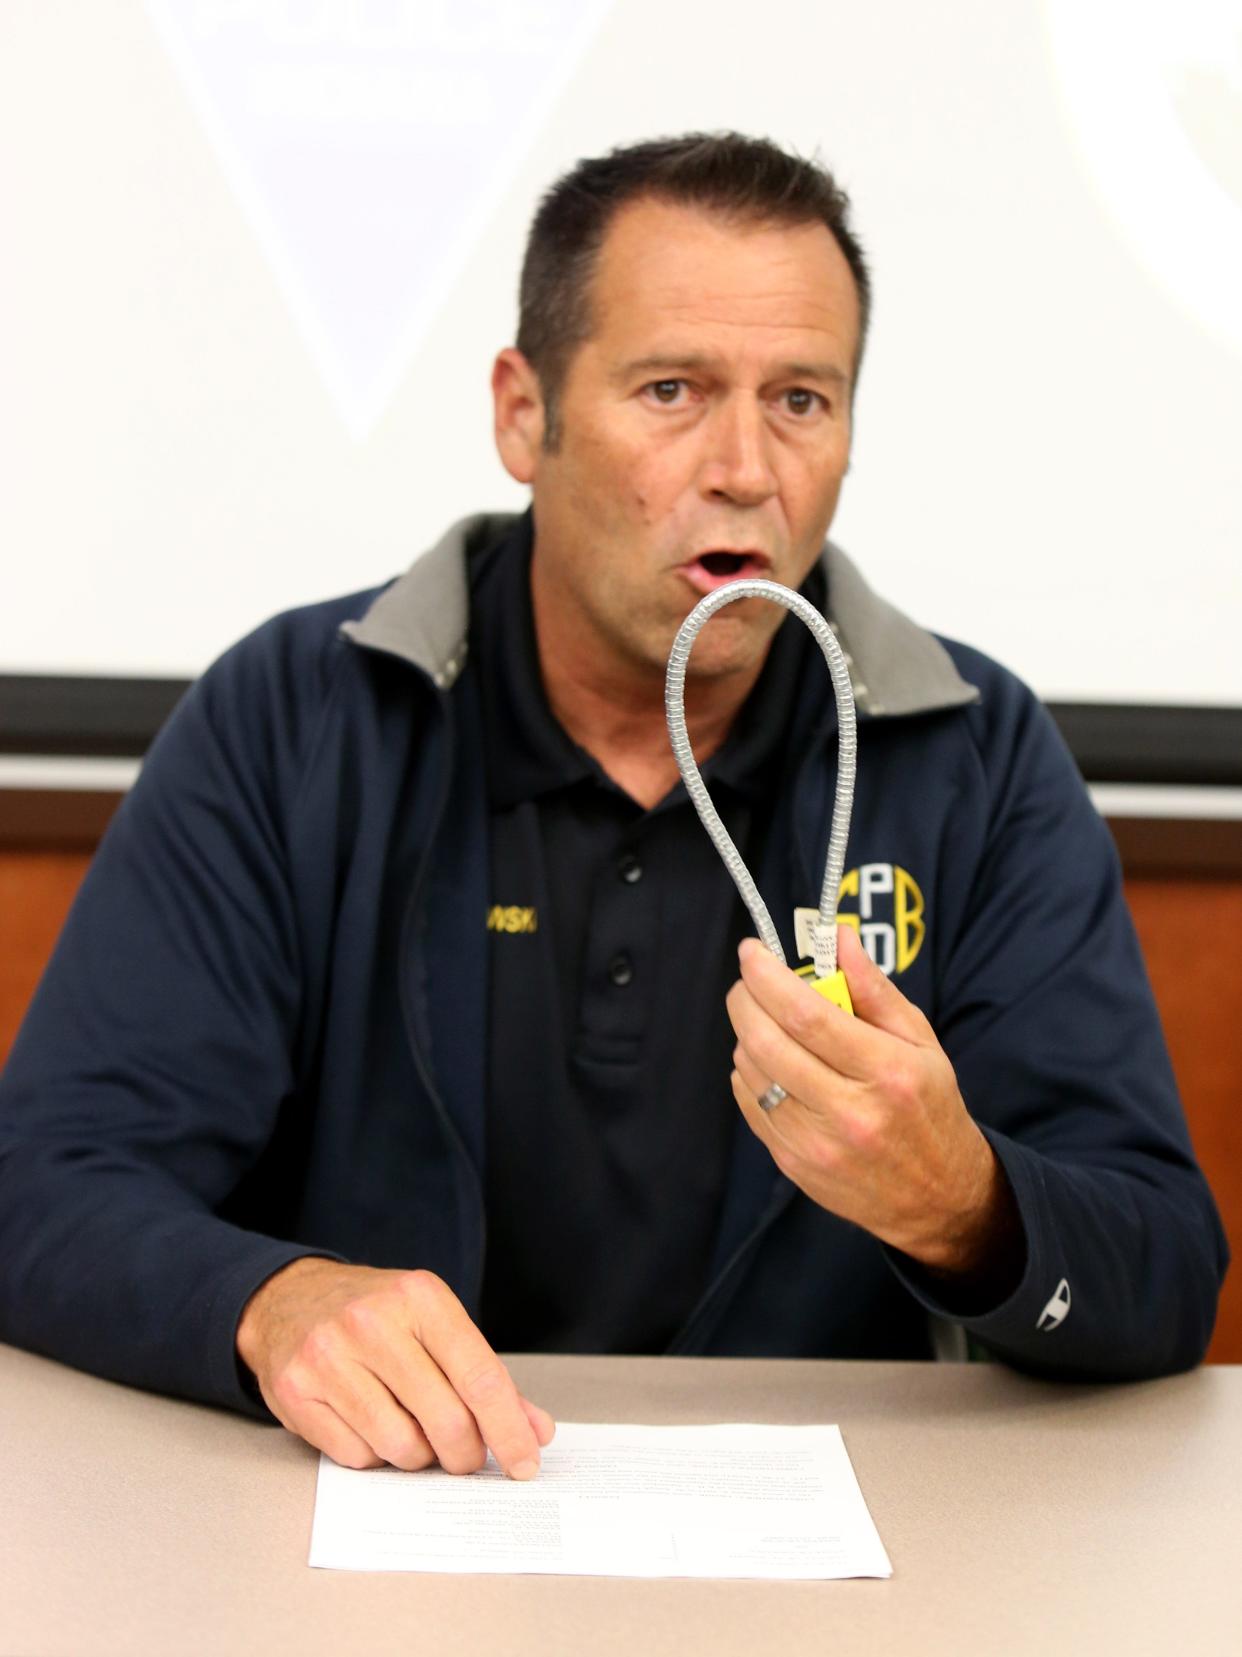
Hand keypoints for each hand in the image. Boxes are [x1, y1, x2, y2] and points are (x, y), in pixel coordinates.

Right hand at [235, 1258, 555, 1476]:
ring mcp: (329, 1356)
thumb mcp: (434, 1323)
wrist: (289, 1299)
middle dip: (465, 1454)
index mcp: (421, 1297)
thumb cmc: (376, 1316)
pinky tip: (372, 1428)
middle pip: (445, 1419)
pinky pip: (356, 1456)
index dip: (509, 1430)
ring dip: (418, 1457)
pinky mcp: (295, 1391)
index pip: (480, 1378)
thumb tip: (535, 1431)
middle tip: (465, 1456)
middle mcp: (373, 1322)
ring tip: (413, 1433)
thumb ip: (485, 1377)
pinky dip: (375, 1456)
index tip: (525, 1464)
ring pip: (400, 1446)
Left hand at [726, 925, 1012, 1273]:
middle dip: (745, 1000)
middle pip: (768, 1043)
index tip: (751, 951)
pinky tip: (772, 1061)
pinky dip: (749, 1070)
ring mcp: (816, 1144)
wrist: (936, 1196)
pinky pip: (750, 1103)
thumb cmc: (928, 1108)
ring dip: (747, 1034)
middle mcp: (849, 1112)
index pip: (808, 1016)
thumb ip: (874, 988)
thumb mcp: (920, 1042)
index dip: (769, 978)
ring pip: (752, 1072)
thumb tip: (838, 937)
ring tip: (768, 1022)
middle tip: (748, 980)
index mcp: (887, 1073)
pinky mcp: (793, 1164)